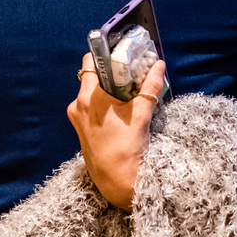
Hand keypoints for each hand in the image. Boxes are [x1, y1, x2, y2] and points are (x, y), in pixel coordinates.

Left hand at [67, 53, 163, 209]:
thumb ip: (151, 86)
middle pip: (92, 78)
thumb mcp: (142, 113)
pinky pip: (90, 109)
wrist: (117, 180)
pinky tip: (120, 112)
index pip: (90, 62)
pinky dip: (103, 106)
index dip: (104, 56)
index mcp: (89, 96)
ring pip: (91, 95)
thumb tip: (158, 65)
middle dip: (110, 75)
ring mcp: (77, 119)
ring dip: (107, 92)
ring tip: (127, 96)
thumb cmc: (126, 147)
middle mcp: (78, 105)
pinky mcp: (81, 130)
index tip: (118, 56)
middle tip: (129, 76)